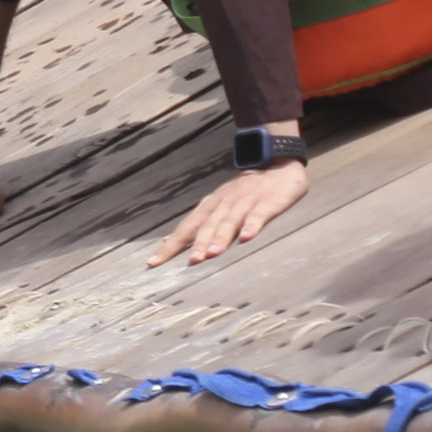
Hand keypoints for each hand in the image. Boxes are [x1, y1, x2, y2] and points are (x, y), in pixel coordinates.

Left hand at [148, 157, 307, 265]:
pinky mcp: (266, 202)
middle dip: (197, 243)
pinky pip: (257, 215)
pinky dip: (251, 226)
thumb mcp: (220, 207)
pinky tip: (247, 238)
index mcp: (209, 207)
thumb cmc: (246, 194)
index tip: (154, 263)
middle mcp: (223, 204)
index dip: (171, 245)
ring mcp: (244, 202)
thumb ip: (202, 225)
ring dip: (220, 237)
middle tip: (191, 261)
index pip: (186, 228)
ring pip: (229, 221)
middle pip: (206, 225)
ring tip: (212, 254)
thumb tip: (175, 243)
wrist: (277, 168)